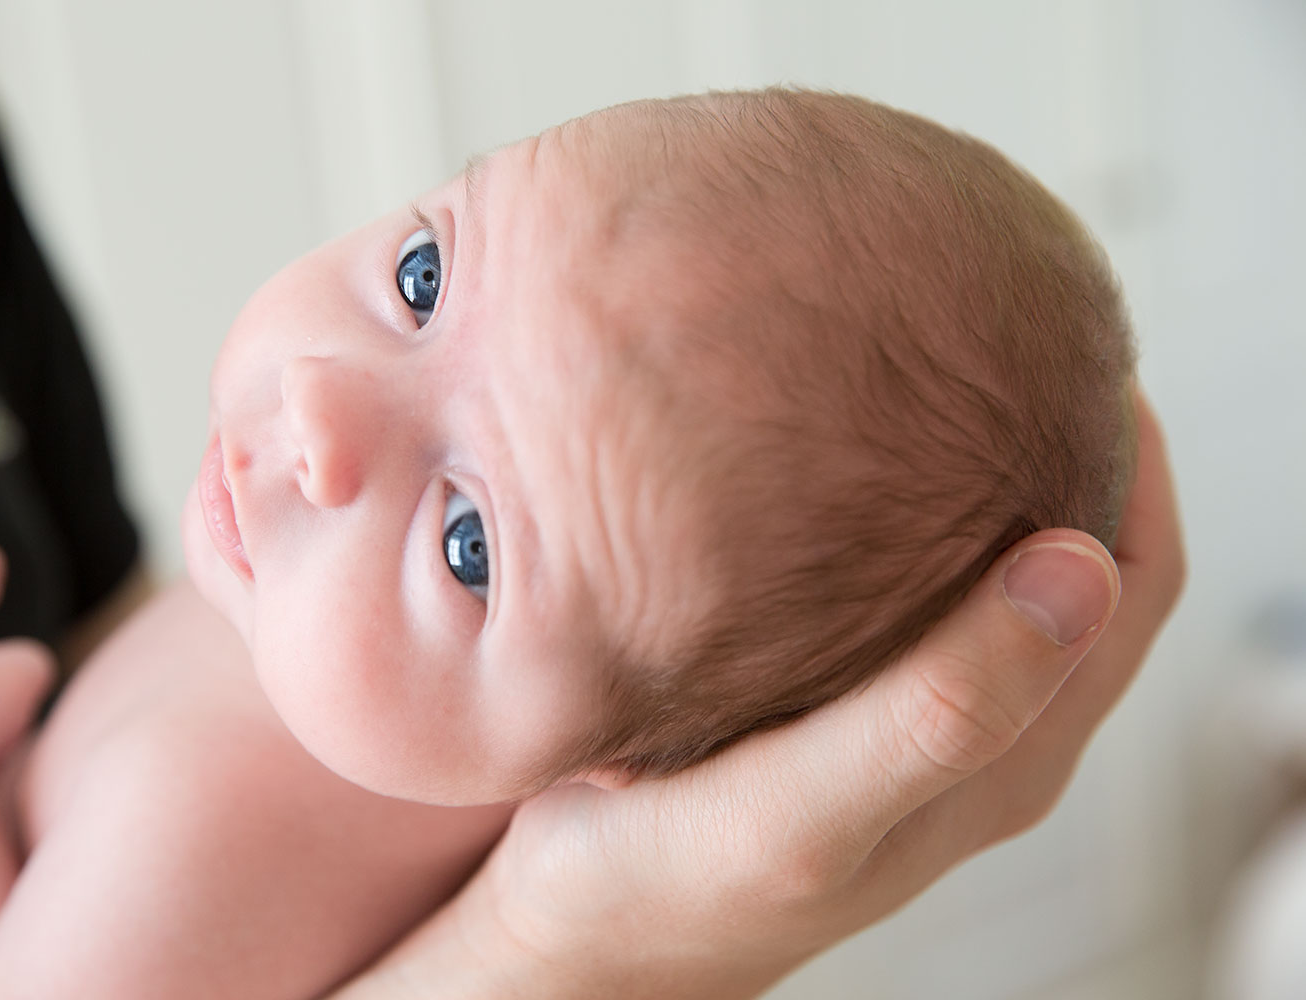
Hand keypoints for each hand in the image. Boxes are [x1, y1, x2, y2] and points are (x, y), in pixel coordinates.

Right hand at [334, 388, 1183, 998]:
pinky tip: (824, 452)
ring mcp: (900, 709)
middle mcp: (968, 727)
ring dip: (978, 464)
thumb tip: (1079, 571)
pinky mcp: (829, 696)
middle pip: (1068, 554)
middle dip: (1057, 435)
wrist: (573, 926)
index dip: (1128, 456)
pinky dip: (895, 501)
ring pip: (983, 558)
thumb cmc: (677, 884)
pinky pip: (900, 575)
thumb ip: (941, 711)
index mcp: (1002, 751)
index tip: (1074, 344)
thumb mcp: (810, 814)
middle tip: (992, 325)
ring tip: (923, 364)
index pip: (1127, 572)